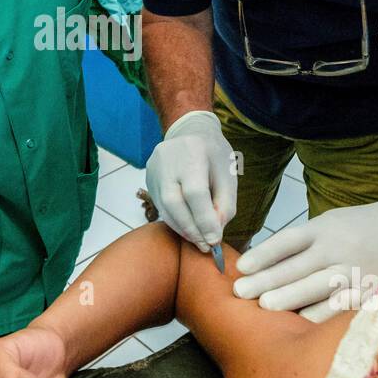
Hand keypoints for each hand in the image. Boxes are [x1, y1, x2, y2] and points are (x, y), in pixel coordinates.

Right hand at [144, 110, 236, 250]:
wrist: (189, 131)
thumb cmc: (214, 155)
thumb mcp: (228, 176)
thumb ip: (225, 205)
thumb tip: (214, 234)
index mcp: (193, 152)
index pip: (195, 192)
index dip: (205, 220)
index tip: (215, 240)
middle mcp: (168, 159)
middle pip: (174, 202)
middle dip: (191, 228)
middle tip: (206, 246)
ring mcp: (154, 168)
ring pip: (164, 207)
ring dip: (182, 228)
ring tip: (198, 240)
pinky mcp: (148, 177)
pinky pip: (160, 205)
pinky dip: (174, 220)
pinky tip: (187, 228)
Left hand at [233, 177, 377, 322]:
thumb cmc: (358, 226)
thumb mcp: (329, 222)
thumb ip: (302, 241)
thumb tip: (264, 264)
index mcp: (325, 228)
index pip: (288, 241)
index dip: (263, 254)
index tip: (241, 267)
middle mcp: (339, 248)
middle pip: (298, 266)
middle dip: (267, 280)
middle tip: (241, 292)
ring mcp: (355, 270)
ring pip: (318, 287)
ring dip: (290, 298)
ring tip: (265, 306)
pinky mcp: (369, 290)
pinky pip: (341, 305)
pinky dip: (320, 313)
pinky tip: (300, 320)